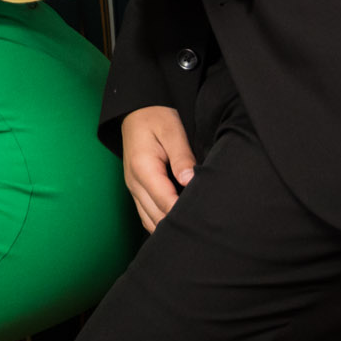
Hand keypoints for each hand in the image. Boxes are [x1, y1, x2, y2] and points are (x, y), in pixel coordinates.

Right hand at [122, 105, 196, 231]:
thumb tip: (189, 181)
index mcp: (143, 168)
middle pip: (157, 218)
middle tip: (206, 227)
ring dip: (169, 227)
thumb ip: (181, 157)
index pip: (165, 203)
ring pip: (150, 222)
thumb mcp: (172, 131)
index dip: (185, 214)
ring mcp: (133, 189)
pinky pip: (147, 216)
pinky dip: (161, 223)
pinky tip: (179, 222)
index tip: (206, 219)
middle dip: (180, 225)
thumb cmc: (156, 118)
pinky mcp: (137, 191)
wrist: (136, 112)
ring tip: (195, 228)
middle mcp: (134, 183)